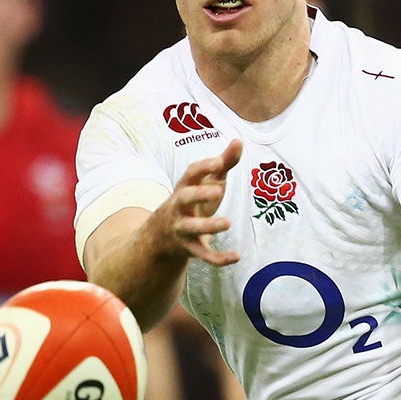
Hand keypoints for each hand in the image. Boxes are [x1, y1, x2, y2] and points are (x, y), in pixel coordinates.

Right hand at [156, 139, 242, 266]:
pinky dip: (218, 258)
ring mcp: (182, 228)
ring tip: (227, 222)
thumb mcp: (206, 182)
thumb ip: (223, 163)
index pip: (191, 173)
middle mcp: (180, 207)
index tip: (219, 162)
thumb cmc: (192, 202)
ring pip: (192, 229)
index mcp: (185, 187)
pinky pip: (202, 255)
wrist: (161, 235)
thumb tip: (239, 141)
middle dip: (199, 194)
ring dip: (208, 226)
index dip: (204, 167)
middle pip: (184, 198)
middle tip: (219, 191)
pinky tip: (237, 257)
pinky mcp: (189, 248)